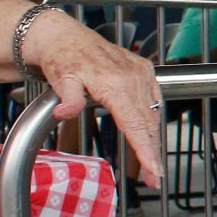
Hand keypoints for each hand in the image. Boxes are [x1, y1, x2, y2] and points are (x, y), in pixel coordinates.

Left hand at [22, 9, 163, 186]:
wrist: (64, 36)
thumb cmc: (62, 58)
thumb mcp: (61, 79)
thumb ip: (68, 99)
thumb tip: (66, 113)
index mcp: (116, 84)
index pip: (136, 125)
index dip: (145, 150)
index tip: (154, 170)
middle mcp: (133, 78)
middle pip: (149, 124)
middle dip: (152, 153)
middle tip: (151, 179)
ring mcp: (140, 73)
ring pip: (154, 114)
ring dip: (153, 139)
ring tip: (149, 163)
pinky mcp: (143, 69)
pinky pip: (154, 99)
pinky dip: (153, 119)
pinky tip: (149, 133)